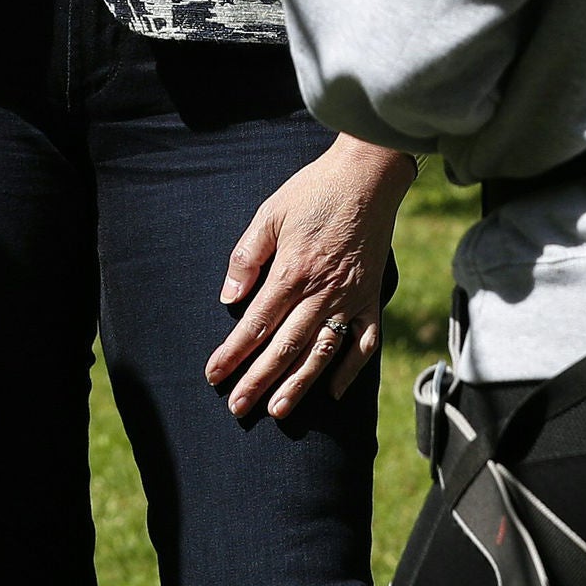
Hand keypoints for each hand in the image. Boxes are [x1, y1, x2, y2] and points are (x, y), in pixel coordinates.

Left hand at [204, 135, 413, 420]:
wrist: (368, 175)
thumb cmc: (314, 190)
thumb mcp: (270, 213)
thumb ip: (247, 256)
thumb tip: (228, 296)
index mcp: (292, 272)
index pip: (256, 323)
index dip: (233, 352)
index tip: (214, 375)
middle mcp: (321, 292)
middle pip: (285, 347)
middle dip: (258, 380)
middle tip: (237, 408)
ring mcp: (350, 298)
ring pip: (321, 352)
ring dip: (298, 384)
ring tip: (277, 411)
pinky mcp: (372, 297)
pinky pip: (365, 342)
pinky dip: (351, 370)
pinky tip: (334, 391)